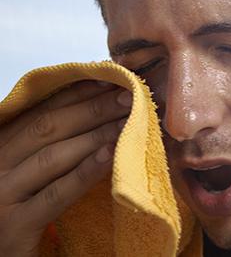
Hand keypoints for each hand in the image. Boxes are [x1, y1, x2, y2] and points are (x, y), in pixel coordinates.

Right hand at [0, 80, 131, 255]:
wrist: (1, 252)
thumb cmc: (21, 208)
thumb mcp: (29, 171)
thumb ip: (52, 145)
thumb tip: (97, 114)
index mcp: (1, 147)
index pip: (42, 110)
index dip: (78, 92)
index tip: (111, 79)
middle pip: (49, 127)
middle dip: (93, 108)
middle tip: (130, 95)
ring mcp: (2, 196)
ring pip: (54, 156)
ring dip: (96, 135)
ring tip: (129, 121)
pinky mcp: (14, 227)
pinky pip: (55, 194)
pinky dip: (85, 172)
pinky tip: (112, 156)